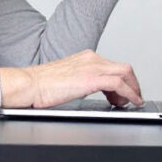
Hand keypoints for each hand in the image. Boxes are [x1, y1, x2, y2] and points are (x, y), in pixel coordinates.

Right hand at [0, 50, 142, 108]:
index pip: (112, 66)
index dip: (122, 81)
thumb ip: (79, 81)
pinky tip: (132, 102)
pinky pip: (120, 84)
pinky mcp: (92, 78)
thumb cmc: (40, 85)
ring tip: (129, 103)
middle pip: (124, 68)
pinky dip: (130, 93)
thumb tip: (85, 91)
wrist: (29, 84)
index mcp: (84, 58)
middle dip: (132, 85)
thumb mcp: (65, 79)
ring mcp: (93, 67)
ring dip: (132, 89)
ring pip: (126, 73)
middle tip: (129, 99)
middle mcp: (91, 59)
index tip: (121, 93)